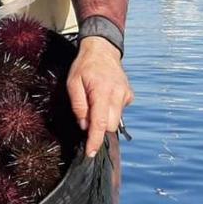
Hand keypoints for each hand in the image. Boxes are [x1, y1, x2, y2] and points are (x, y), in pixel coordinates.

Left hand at [67, 36, 132, 158]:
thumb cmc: (84, 66)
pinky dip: (111, 110)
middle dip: (99, 128)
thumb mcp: (72, 83)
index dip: (95, 140)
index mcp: (102, 91)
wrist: (102, 50)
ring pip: (116, 120)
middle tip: (87, 116)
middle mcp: (118, 94)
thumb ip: (78, 105)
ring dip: (105, 118)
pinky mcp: (129, 95)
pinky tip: (105, 97)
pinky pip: (120, 111)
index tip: (91, 153)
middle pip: (110, 125)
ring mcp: (126, 95)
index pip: (100, 123)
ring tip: (95, 102)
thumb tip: (84, 126)